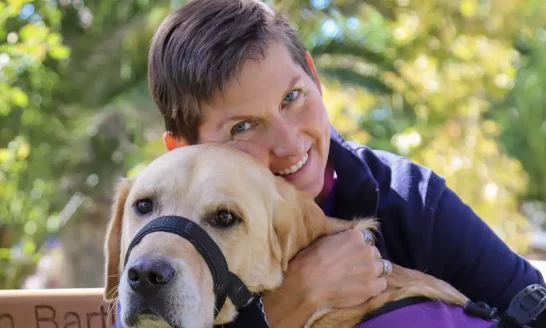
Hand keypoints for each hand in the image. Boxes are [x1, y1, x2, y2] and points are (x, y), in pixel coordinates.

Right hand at [262, 229, 389, 326]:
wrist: (308, 283)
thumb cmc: (311, 259)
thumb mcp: (326, 240)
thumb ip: (342, 239)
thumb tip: (346, 242)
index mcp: (355, 236)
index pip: (366, 239)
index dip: (359, 247)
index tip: (353, 254)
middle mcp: (367, 250)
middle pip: (375, 253)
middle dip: (367, 259)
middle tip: (356, 267)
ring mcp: (371, 269)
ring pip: (383, 267)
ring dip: (374, 271)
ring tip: (362, 278)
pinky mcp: (371, 287)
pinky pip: (382, 284)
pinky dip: (375, 285)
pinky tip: (365, 288)